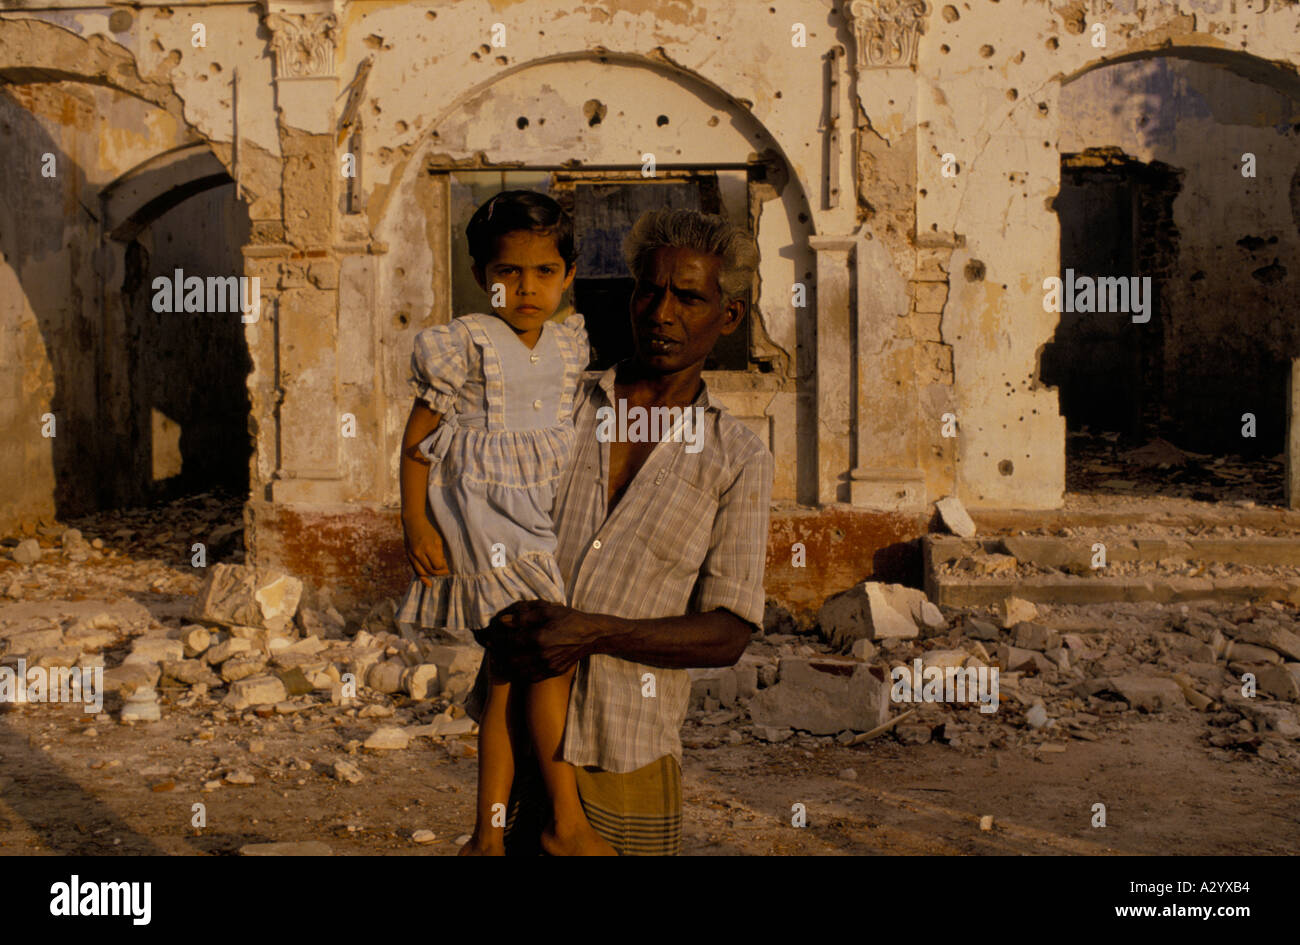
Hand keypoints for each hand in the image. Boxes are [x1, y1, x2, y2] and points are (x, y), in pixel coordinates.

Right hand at [402, 517, 449, 584]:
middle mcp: (418, 553)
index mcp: (428, 547)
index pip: (437, 565)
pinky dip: (422, 577)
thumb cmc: (428, 530)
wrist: (412, 522)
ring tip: (437, 573)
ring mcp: (411, 555)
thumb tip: (443, 566)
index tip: (447, 565)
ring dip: (431, 576)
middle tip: (445, 570)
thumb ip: (439, 554)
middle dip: (439, 573)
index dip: (444, 568)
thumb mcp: (438, 539)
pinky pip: (415, 570)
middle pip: (430, 570)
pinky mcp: (408, 556)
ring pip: (421, 573)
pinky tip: (428, 583)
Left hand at [480, 600, 598, 681]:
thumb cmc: (569, 619)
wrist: (591, 635)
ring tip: (498, 660)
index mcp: (540, 637)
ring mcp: (548, 666)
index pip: (510, 642)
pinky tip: (514, 668)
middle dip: (498, 655)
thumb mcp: (548, 611)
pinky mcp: (553, 672)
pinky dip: (519, 674)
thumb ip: (524, 617)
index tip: (491, 637)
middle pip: (511, 660)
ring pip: (519, 672)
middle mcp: (542, 655)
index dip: (498, 640)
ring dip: (506, 667)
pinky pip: (530, 678)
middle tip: (491, 649)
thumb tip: (503, 621)